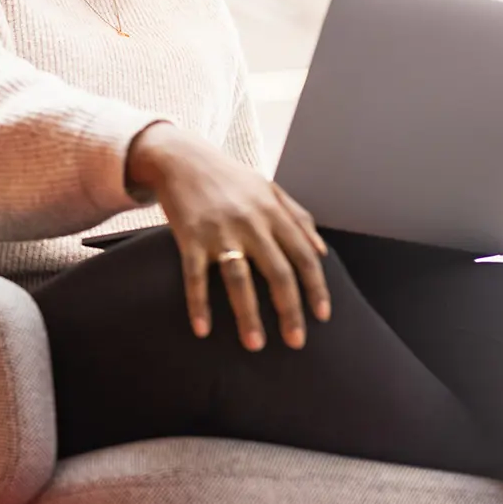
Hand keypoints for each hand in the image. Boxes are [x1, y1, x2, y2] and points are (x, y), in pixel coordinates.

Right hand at [127, 122, 330, 350]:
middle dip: (290, 311)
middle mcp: (250, 223)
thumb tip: (321, 252)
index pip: (304, 256)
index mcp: (272, 212)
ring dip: (248, 315)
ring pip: (239, 279)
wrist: (180, 158)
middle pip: (277, 273)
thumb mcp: (268, 188)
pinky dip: (199, 304)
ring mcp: (218, 231)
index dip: (316, 288)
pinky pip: (195, 276)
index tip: (322, 316)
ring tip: (255, 345)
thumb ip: (298, 217)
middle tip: (296, 342)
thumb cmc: (228, 177)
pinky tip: (203, 330)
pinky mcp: (189, 237)